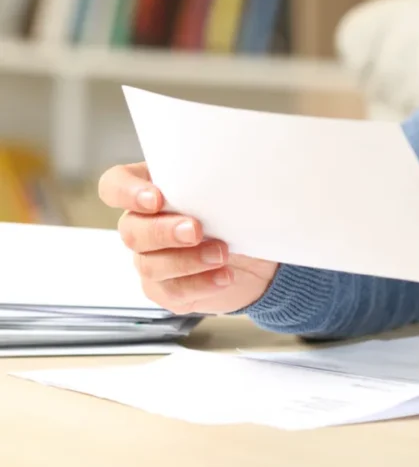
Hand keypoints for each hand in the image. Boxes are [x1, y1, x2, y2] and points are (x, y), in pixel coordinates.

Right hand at [98, 163, 278, 314]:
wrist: (256, 258)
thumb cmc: (236, 216)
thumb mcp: (228, 193)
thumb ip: (212, 183)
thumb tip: (223, 176)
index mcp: (151, 192)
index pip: (114, 186)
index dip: (126, 192)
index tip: (156, 199)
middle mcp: (143, 226)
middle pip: (131, 230)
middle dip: (163, 231)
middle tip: (195, 230)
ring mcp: (150, 260)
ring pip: (149, 265)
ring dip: (187, 260)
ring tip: (221, 254)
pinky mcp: (165, 289)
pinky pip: (172, 291)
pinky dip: (200, 284)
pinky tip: (224, 276)